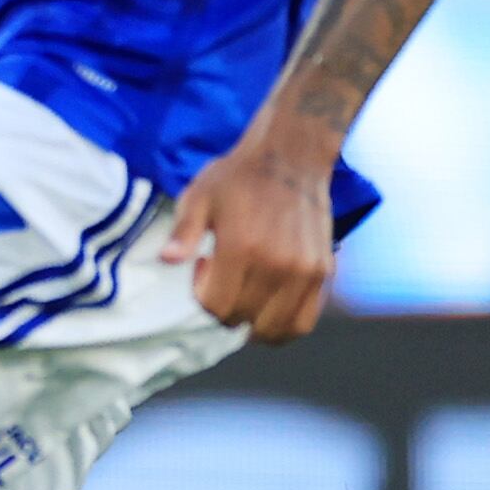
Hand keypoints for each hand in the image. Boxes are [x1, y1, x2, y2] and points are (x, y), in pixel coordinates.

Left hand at [161, 141, 338, 342]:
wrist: (290, 159)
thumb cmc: (238, 178)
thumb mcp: (199, 197)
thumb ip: (183, 232)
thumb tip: (166, 260)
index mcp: (242, 248)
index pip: (216, 307)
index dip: (202, 296)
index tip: (204, 266)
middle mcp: (277, 266)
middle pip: (242, 320)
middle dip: (224, 307)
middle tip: (224, 275)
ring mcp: (305, 273)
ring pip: (274, 330)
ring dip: (252, 322)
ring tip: (247, 292)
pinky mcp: (323, 273)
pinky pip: (303, 322)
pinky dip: (282, 325)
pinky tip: (269, 304)